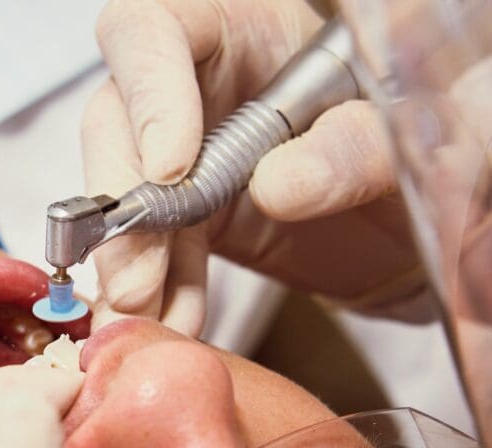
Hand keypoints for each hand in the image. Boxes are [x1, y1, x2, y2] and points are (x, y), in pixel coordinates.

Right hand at [84, 0, 426, 334]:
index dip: (149, 93)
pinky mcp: (191, 216)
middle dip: (121, 202)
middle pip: (115, 118)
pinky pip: (154, 249)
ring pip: (121, 191)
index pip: (155, 29)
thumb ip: (358, 145)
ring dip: (129, 260)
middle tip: (138, 270)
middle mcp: (200, 84)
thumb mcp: (414, 129)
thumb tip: (278, 185)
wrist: (423, 214)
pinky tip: (178, 318)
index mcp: (246, 26)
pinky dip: (160, 290)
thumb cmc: (433, 139)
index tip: (172, 168)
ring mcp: (189, 153)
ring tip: (150, 314)